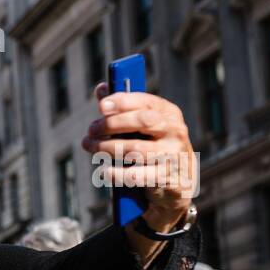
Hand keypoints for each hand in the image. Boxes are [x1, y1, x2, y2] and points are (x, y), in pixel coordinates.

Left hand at [83, 85, 196, 231]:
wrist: (180, 181)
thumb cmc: (155, 147)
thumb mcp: (145, 127)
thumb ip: (124, 109)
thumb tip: (101, 88)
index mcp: (169, 114)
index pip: (146, 102)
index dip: (123, 102)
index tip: (101, 106)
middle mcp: (175, 131)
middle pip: (142, 121)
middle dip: (112, 124)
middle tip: (91, 130)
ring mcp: (173, 155)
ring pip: (135, 149)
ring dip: (106, 148)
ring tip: (90, 146)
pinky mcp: (166, 178)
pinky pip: (135, 175)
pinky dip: (115, 173)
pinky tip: (103, 171)